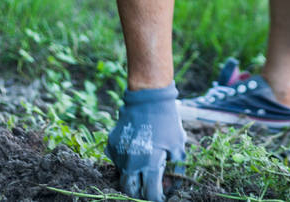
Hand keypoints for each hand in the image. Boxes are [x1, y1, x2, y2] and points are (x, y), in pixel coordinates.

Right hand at [106, 83, 185, 200]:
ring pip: (122, 175)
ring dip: (132, 176)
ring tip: (144, 165)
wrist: (148, 97)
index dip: (156, 197)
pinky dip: (125, 162)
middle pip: (130, 190)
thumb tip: (173, 187)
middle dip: (139, 192)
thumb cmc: (167, 121)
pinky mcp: (112, 145)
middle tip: (148, 186)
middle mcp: (131, 162)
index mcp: (149, 163)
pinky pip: (117, 161)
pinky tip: (136, 151)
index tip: (160, 195)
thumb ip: (176, 168)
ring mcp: (118, 153)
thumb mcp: (178, 144)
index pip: (149, 193)